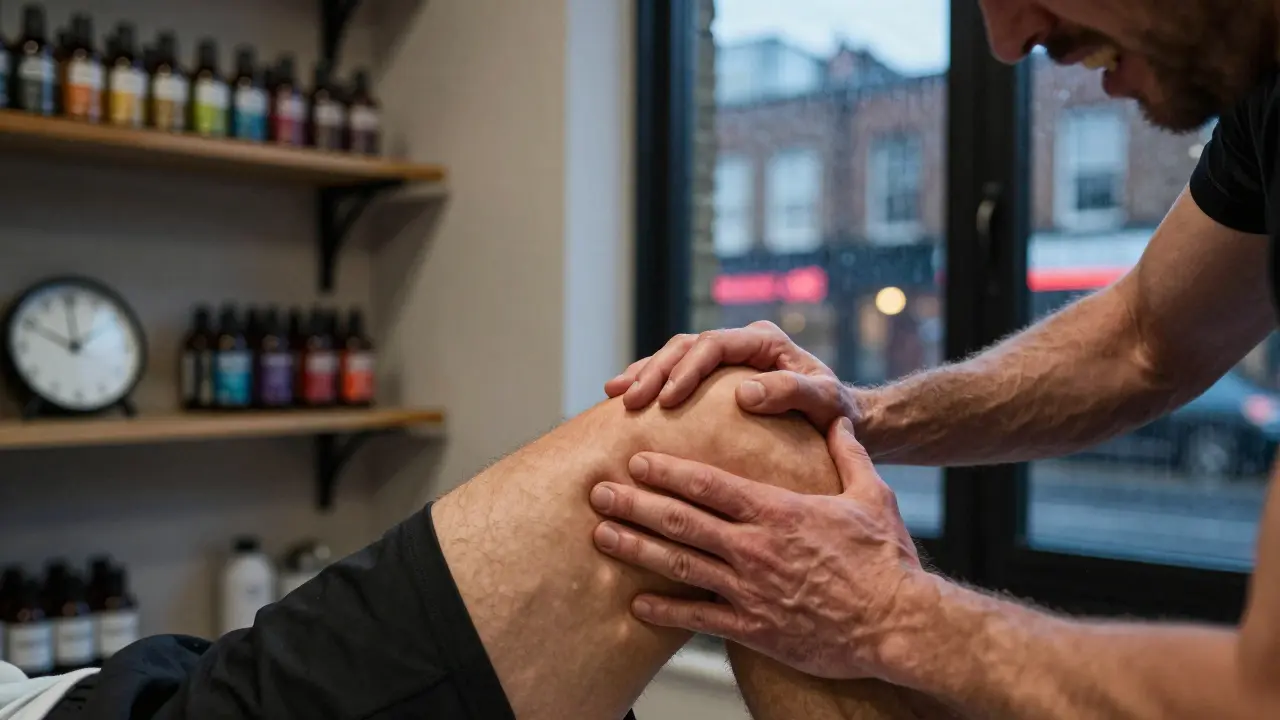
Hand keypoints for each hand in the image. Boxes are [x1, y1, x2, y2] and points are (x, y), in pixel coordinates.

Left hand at [589, 418, 922, 680]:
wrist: (898, 625)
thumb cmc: (887, 559)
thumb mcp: (872, 493)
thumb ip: (847, 453)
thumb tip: (836, 417)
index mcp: (777, 510)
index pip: (708, 483)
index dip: (666, 470)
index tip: (635, 460)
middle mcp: (754, 547)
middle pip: (681, 520)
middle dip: (634, 503)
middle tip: (598, 492)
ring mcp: (750, 590)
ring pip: (679, 564)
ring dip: (636, 547)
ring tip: (601, 534)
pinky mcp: (754, 628)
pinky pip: (699, 619)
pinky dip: (665, 611)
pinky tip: (636, 602)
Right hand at [604, 321, 858, 429]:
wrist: (840, 418)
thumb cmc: (836, 412)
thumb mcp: (825, 401)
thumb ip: (791, 392)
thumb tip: (744, 393)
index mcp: (764, 340)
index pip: (715, 344)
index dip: (687, 369)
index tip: (668, 400)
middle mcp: (742, 342)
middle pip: (687, 345)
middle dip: (654, 370)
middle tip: (628, 398)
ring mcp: (727, 357)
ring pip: (675, 354)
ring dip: (644, 373)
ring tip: (615, 394)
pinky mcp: (715, 375)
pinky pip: (677, 371)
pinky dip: (651, 381)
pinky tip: (626, 396)